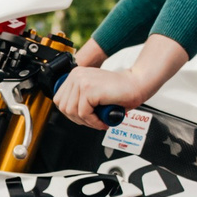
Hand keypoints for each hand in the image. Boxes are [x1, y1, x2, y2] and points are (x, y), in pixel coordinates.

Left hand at [53, 34, 187, 130]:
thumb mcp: (94, 92)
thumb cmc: (119, 90)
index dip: (71, 113)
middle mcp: (76, 75)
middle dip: (78, 119)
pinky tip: (102, 121)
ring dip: (86, 122)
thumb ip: (80, 98)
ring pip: (73, 112)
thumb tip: (70, 114)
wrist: (136, 84)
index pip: (60, 99)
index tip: (84, 118)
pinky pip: (84, 113)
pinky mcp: (88, 89)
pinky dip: (93, 122)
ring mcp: (81, 81)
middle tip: (93, 121)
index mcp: (75, 75)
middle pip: (64, 107)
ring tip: (99, 121)